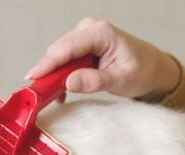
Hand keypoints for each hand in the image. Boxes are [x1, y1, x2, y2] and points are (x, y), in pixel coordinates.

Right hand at [26, 17, 180, 98]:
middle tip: (36, 93)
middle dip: (46, 71)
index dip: (47, 63)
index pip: (67, 48)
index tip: (32, 78)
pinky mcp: (81, 46)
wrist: (153, 69)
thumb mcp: (122, 80)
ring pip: (58, 56)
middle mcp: (89, 30)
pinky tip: (60, 91)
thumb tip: (69, 82)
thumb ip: (95, 81)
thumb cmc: (142, 71)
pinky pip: (63, 60)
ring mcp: (84, 36)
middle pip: (58, 51)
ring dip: (52, 75)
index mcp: (101, 33)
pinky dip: (59, 75)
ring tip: (49, 95)